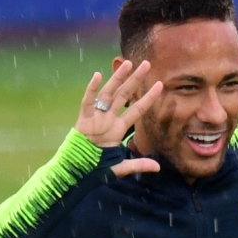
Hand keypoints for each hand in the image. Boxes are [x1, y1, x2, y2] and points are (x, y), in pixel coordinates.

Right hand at [76, 60, 163, 177]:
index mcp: (118, 128)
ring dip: (118, 78)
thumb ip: (138, 164)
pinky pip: (87, 102)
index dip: (148, 98)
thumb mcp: (120, 167)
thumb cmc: (96, 168)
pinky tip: (98, 75)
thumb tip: (157, 167)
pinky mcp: (83, 120)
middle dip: (135, 80)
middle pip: (124, 95)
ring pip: (108, 94)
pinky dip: (91, 89)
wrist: (77, 172)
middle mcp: (108, 119)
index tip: (160, 85)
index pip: (137, 109)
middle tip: (146, 64)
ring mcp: (96, 118)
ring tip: (128, 64)